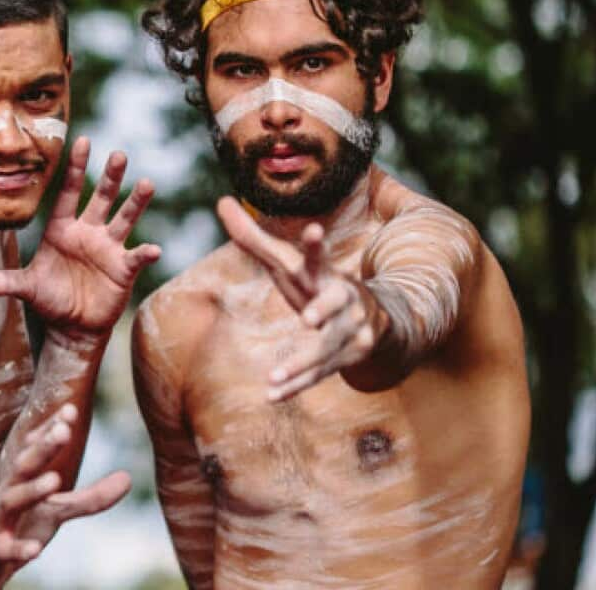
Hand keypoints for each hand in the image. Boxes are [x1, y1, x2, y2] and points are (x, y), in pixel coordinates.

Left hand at [0, 137, 159, 341]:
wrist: (71, 327)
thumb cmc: (49, 300)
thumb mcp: (25, 288)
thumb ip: (2, 283)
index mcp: (62, 229)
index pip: (70, 192)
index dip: (76, 168)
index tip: (83, 140)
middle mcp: (87, 232)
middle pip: (101, 198)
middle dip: (111, 177)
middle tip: (119, 154)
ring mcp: (107, 248)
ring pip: (124, 219)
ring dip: (135, 203)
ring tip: (147, 184)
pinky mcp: (123, 268)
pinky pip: (136, 256)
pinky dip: (145, 253)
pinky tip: (153, 249)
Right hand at [0, 406, 129, 588]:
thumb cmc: (15, 529)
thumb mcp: (54, 513)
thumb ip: (89, 498)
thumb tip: (128, 478)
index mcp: (20, 482)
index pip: (33, 450)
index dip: (49, 431)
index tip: (70, 410)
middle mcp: (5, 495)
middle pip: (22, 466)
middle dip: (41, 447)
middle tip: (64, 430)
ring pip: (9, 501)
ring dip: (31, 490)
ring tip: (54, 481)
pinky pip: (1, 549)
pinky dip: (17, 549)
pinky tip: (35, 550)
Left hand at [216, 196, 386, 401]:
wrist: (373, 319)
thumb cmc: (315, 284)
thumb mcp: (287, 263)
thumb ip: (253, 237)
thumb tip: (221, 200)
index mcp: (323, 275)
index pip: (319, 257)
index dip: (315, 245)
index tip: (314, 230)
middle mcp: (342, 300)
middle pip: (333, 305)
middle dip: (323, 311)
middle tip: (308, 319)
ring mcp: (350, 330)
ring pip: (325, 348)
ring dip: (300, 365)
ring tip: (273, 378)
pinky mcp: (350, 356)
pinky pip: (321, 374)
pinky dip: (297, 386)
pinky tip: (272, 395)